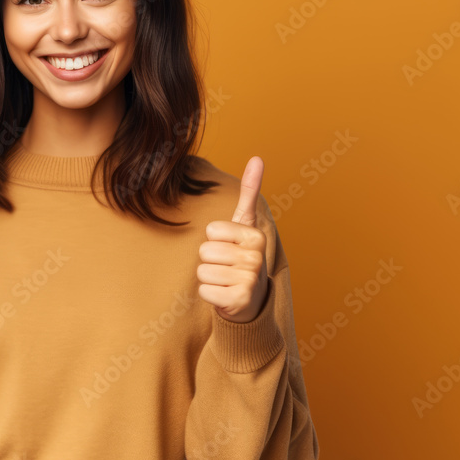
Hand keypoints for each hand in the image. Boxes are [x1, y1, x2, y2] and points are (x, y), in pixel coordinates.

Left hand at [197, 156, 268, 322]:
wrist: (251, 299)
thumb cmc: (241, 256)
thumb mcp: (245, 224)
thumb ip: (249, 192)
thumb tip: (257, 158)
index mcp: (256, 236)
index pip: (211, 231)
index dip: (214, 240)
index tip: (230, 247)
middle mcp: (256, 257)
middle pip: (205, 251)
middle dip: (210, 260)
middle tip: (226, 267)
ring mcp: (250, 280)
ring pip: (202, 271)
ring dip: (209, 277)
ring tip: (225, 280)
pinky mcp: (240, 301)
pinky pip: (204, 291)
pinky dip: (209, 294)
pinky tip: (224, 295)